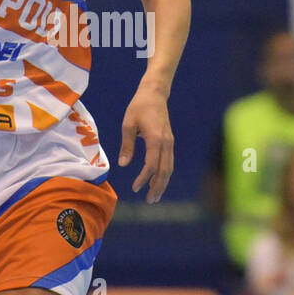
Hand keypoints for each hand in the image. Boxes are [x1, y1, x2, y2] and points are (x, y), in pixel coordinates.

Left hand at [116, 84, 172, 202]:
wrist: (155, 93)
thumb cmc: (139, 107)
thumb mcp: (128, 124)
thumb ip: (127, 145)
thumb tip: (123, 164)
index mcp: (155, 139)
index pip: (151, 164)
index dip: (144, 178)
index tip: (135, 187)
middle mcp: (166, 143)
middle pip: (164, 170)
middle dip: (157, 187)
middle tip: (149, 200)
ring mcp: (170, 142)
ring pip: (169, 168)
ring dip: (162, 183)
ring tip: (154, 196)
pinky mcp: (169, 142)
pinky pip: (169, 162)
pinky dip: (164, 174)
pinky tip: (156, 182)